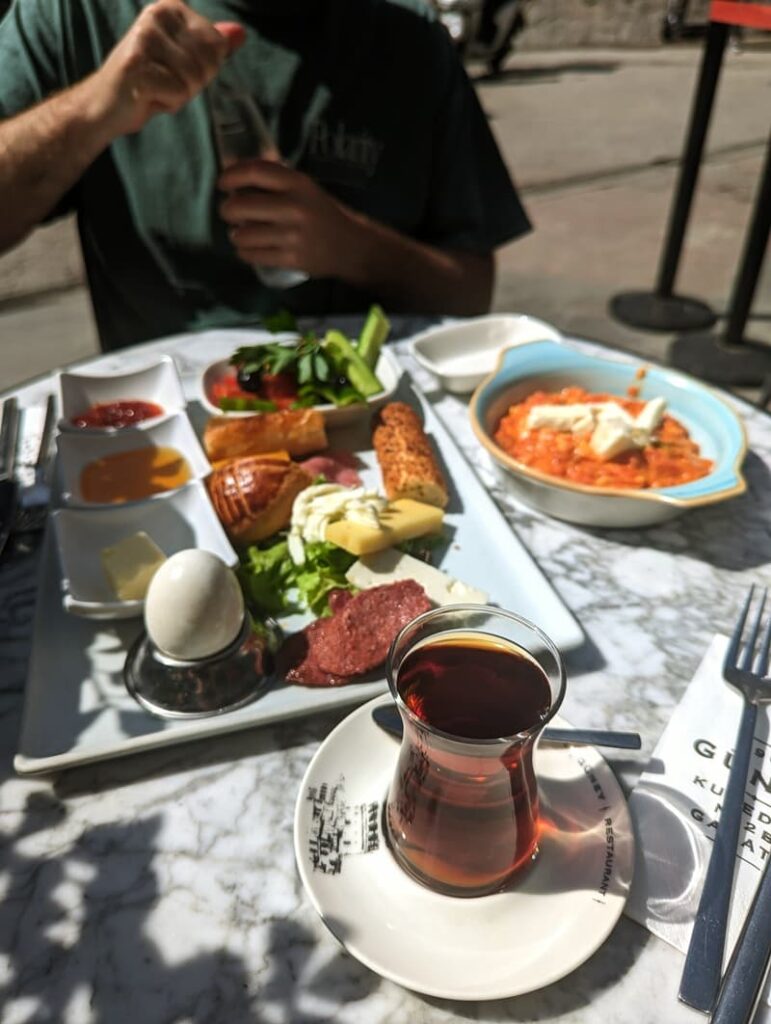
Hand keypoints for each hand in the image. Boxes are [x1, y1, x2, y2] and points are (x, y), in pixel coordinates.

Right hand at [93, 0, 244, 136]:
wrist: (106, 104)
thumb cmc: (150, 81)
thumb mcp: (186, 60)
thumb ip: (213, 46)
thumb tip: (241, 33)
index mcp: (170, 7)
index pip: (217, 45)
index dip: (204, 68)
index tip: (175, 69)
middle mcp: (156, 15)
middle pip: (208, 61)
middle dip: (193, 83)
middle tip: (165, 81)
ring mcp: (145, 38)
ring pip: (194, 78)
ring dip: (179, 94)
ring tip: (156, 88)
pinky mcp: (138, 65)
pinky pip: (179, 93)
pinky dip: (168, 104)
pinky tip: (148, 97)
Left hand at [217, 160, 361, 278]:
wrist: (351, 246)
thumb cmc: (321, 213)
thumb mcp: (304, 188)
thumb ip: (275, 179)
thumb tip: (234, 168)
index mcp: (297, 183)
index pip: (255, 171)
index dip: (231, 176)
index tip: (222, 184)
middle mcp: (295, 207)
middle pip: (241, 205)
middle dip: (227, 210)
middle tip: (229, 213)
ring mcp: (293, 235)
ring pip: (243, 235)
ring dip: (235, 235)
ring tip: (240, 234)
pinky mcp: (292, 259)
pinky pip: (254, 255)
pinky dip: (244, 253)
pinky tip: (249, 249)